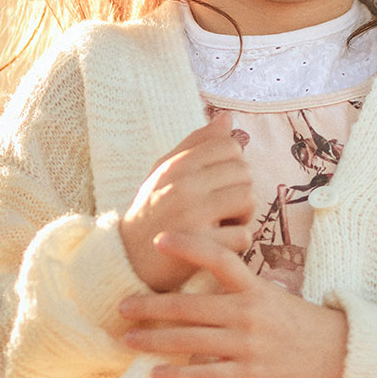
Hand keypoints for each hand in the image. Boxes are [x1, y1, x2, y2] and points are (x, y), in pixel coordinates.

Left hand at [118, 237, 349, 377]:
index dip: (188, 246)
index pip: (218, 258)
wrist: (337, 353)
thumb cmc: (299, 322)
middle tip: (121, 306)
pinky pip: (207, 375)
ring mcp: (248, 344)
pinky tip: (155, 374)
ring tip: (128, 339)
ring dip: (155, 340)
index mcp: (254, 287)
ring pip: (191, 341)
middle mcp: (247, 312)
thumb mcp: (273, 294)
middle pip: (191, 306)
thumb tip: (206, 277)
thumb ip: (241, 287)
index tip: (158, 240)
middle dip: (152, 306)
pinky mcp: (250, 374)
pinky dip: (178, 375)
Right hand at [119, 119, 255, 292]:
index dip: (233, 163)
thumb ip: (196, 144)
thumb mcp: (164, 172)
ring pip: (248, 199)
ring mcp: (193, 215)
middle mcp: (184, 185)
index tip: (220, 181)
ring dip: (243, 214)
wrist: (127, 259)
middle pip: (243, 172)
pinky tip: (221, 243)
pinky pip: (243, 235)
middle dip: (240, 189)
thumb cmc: (152, 211)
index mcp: (176, 165)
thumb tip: (226, 118)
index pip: (229, 145)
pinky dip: (237, 241)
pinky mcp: (201, 246)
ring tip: (225, 222)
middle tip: (224, 206)